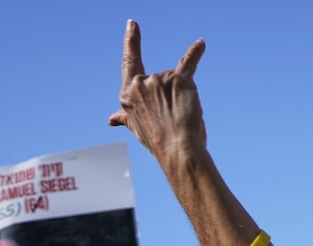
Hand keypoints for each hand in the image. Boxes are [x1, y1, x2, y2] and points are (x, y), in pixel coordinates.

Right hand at [109, 21, 207, 165]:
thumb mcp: (138, 128)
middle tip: (169, 119)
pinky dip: (196, 52)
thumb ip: (126, 117)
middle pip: (159, 80)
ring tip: (180, 117)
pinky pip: (189, 62)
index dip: (131, 42)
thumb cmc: (160, 143)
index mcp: (127, 95)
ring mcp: (159, 79)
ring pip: (175, 80)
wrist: (179, 152)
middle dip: (168, 97)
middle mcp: (140, 84)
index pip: (129, 63)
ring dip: (181, 96)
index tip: (133, 25)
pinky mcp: (180, 79)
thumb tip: (111, 119)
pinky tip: (201, 44)